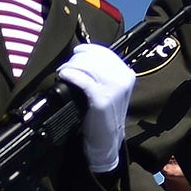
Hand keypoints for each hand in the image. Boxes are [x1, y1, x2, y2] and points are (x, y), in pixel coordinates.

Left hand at [61, 43, 133, 172]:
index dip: (87, 50)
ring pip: (88, 65)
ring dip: (71, 66)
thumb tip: (82, 58)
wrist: (107, 141)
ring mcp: (114, 88)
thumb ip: (102, 74)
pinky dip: (71, 75)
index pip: (104, 52)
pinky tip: (64, 75)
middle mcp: (123, 78)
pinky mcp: (102, 99)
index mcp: (126, 73)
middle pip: (95, 57)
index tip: (75, 54)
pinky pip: (83, 80)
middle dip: (76, 59)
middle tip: (66, 66)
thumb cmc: (104, 115)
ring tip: (63, 71)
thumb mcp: (109, 90)